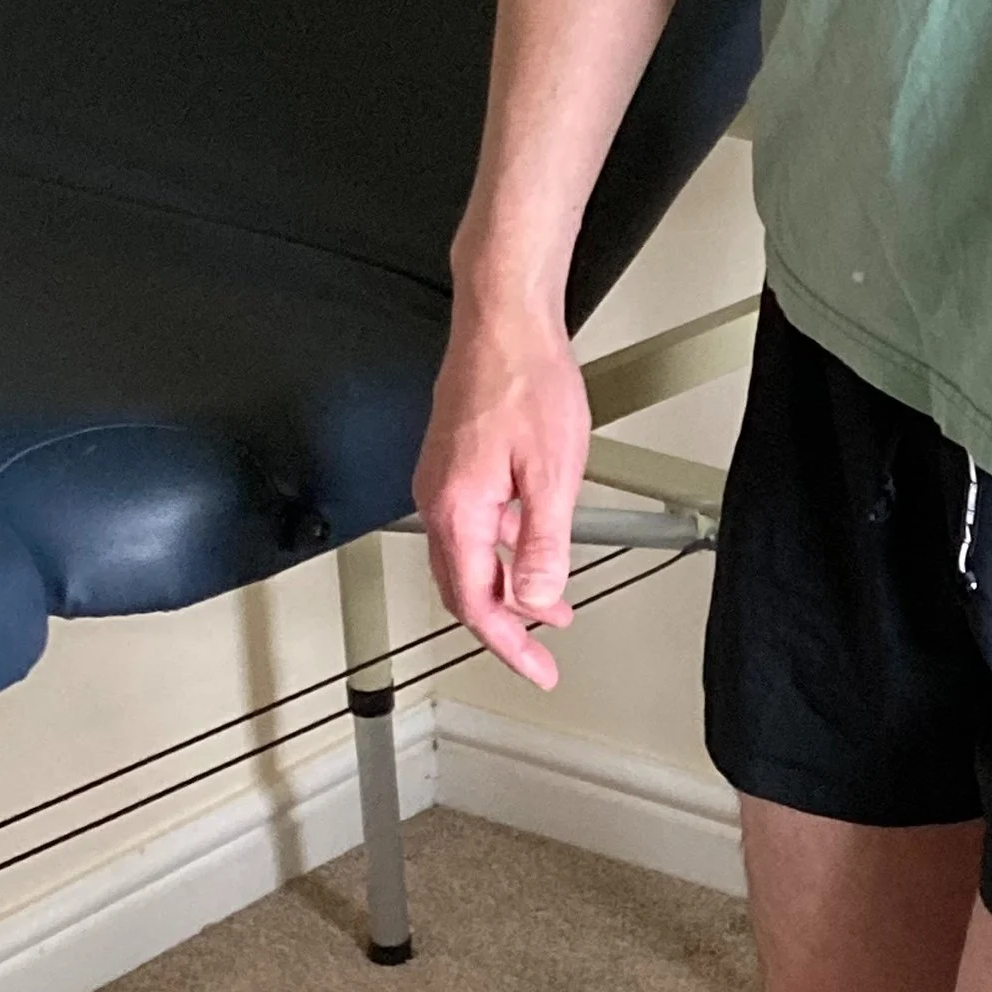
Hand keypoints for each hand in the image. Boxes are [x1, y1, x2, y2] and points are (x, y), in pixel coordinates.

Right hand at [412, 298, 594, 690]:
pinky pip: (471, 530)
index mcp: (458, 510)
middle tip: (539, 656)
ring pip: (467, 561)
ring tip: (548, 610)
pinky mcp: (452, 465)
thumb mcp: (551, 472)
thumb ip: (543, 542)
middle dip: (504, 629)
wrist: (503, 320)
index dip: (509, 646)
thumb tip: (540, 598)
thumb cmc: (525, 380)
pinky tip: (530, 551)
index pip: (477, 604)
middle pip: (463, 591)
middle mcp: (439, 501)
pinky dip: (501, 555)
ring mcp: (441, 483)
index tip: (537, 671)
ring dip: (506, 591)